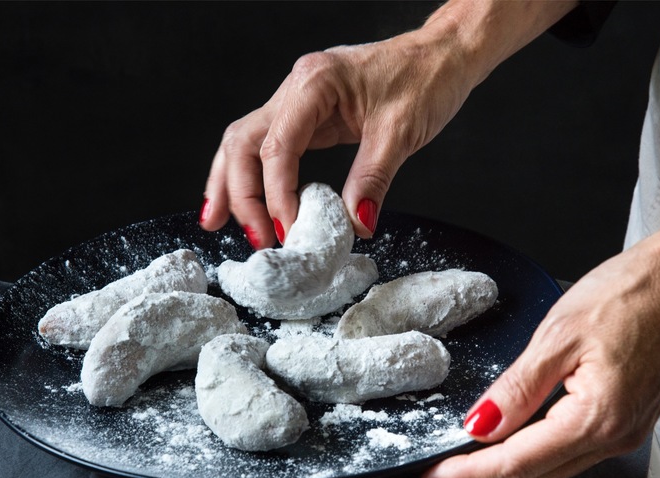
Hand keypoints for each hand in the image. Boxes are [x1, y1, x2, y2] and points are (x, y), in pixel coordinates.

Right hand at [201, 31, 473, 247]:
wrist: (443, 55)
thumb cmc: (426, 80)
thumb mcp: (402, 133)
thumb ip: (372, 180)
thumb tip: (355, 225)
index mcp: (315, 83)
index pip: (278, 148)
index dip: (277, 196)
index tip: (289, 232)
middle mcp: (296, 88)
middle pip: (244, 143)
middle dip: (240, 194)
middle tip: (256, 239)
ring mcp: (297, 101)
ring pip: (245, 143)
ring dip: (232, 185)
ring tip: (216, 221)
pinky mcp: (307, 115)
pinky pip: (267, 146)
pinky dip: (253, 175)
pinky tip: (246, 201)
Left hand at [420, 153, 659, 477]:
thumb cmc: (634, 293)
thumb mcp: (559, 335)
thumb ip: (516, 388)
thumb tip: (480, 426)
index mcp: (597, 419)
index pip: (517, 463)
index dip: (470, 474)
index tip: (433, 475)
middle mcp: (614, 438)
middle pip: (534, 476)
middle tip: (437, 473)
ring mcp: (624, 434)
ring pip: (552, 469)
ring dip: (506, 468)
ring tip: (464, 461)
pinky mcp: (627, 421)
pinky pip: (570, 451)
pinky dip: (534, 452)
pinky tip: (510, 441)